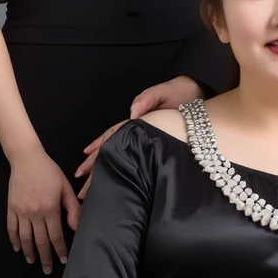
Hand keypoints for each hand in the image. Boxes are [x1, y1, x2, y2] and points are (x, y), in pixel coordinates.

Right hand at [6, 145, 79, 271]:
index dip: (59, 250)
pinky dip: (14, 240)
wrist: (26, 159)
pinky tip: (18, 248)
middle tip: (47, 269)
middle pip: (40, 241)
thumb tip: (76, 227)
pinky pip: (11, 228)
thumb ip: (72, 208)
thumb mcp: (65, 187)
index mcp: (50, 209)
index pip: (56, 236)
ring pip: (25, 238)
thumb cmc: (49, 171)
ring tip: (32, 261)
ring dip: (29, 252)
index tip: (63, 260)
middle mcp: (35, 213)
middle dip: (45, 257)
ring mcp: (21, 212)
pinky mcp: (11, 208)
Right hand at [75, 76, 201, 191]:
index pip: (110, 137)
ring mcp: (145, 136)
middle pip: (111, 149)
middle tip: (83, 185)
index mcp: (133, 120)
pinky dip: (127, 167)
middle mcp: (136, 130)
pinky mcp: (156, 141)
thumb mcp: (160, 93)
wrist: (194, 93)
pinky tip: (122, 177)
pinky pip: (138, 156)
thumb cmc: (176, 92)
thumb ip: (145, 100)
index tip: (84, 163)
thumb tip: (132, 115)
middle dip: (95, 166)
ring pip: (122, 155)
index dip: (97, 149)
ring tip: (95, 186)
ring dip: (107, 169)